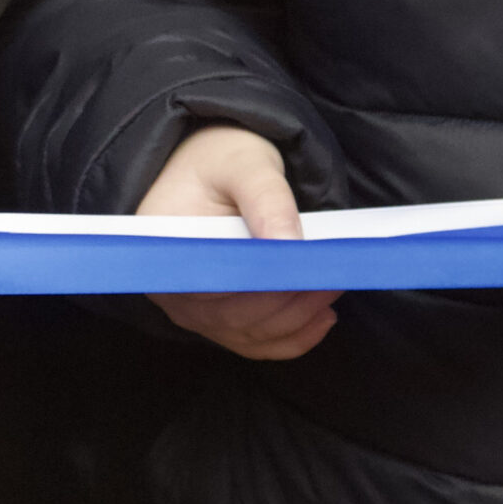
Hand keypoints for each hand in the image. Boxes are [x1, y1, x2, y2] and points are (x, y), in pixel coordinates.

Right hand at [137, 125, 337, 359]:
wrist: (205, 168)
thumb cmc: (219, 161)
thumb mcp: (247, 165)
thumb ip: (268, 202)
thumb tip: (290, 246)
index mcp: (168, 248)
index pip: (217, 285)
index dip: (267, 286)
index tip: (312, 271)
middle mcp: (171, 288)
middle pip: (234, 316)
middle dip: (290, 303)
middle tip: (335, 278)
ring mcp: (191, 309)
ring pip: (248, 334)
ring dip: (297, 319)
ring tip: (333, 288)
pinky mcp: (213, 318)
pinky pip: (252, 342)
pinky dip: (290, 338)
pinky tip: (321, 318)